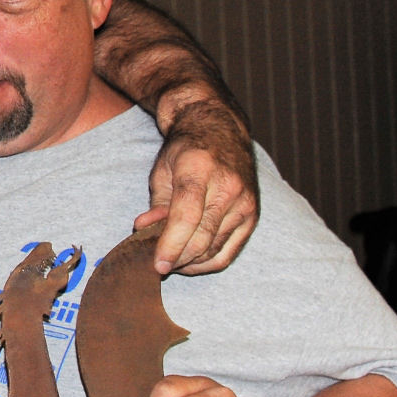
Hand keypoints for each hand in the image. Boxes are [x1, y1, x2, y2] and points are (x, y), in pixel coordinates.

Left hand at [137, 100, 257, 274]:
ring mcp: (244, 201)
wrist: (220, 131)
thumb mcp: (162, 171)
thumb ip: (156, 205)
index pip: (187, 216)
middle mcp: (228, 185)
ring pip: (215, 249)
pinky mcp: (252, 215)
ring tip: (172, 262)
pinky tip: (191, 263)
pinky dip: (208, 263)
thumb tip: (145, 232)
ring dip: (190, 263)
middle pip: (202, 237)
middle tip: (159, 266)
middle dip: (178, 258)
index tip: (158, 265)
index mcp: (199, 168)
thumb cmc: (185, 151)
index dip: (171, 245)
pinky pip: (229, 252)